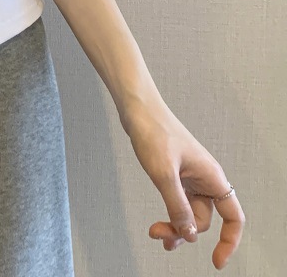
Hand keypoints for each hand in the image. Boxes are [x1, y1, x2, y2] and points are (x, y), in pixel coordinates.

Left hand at [125, 103, 244, 269]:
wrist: (137, 109)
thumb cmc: (154, 132)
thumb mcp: (163, 173)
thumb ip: (177, 206)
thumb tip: (189, 235)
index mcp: (211, 177)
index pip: (233, 217)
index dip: (230, 241)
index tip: (216, 261)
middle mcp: (204, 178)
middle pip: (204, 219)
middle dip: (185, 232)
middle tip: (158, 234)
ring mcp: (189, 176)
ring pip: (188, 213)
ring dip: (174, 226)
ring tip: (155, 232)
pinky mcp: (174, 173)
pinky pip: (177, 202)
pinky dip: (169, 213)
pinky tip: (158, 222)